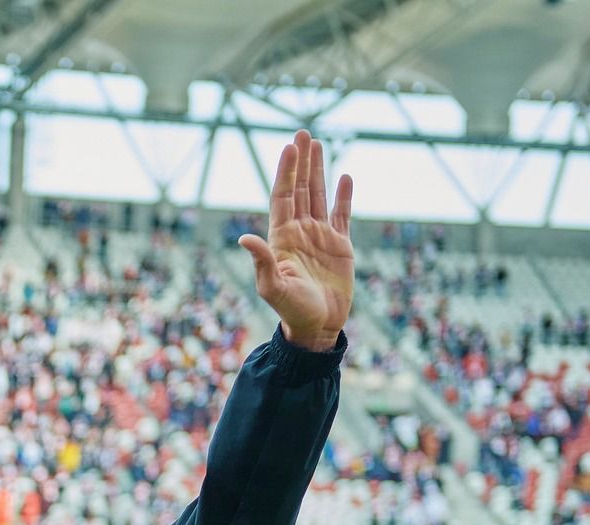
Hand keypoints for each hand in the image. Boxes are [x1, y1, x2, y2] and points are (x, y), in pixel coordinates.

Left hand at [238, 130, 353, 352]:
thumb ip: (261, 262)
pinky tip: (345, 176)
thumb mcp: (273, 287)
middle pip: (301, 189)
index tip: (289, 147)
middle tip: (302, 132)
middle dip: (301, 162)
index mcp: (282, 238)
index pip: (283, 197)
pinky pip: (342, 215)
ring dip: (318, 170)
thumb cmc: (291, 310)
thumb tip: (244, 238)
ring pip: (319, 196)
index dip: (285, 172)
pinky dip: (344, 196)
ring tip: (317, 144)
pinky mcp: (340, 246)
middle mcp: (300, 232)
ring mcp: (320, 237)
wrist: (316, 327)